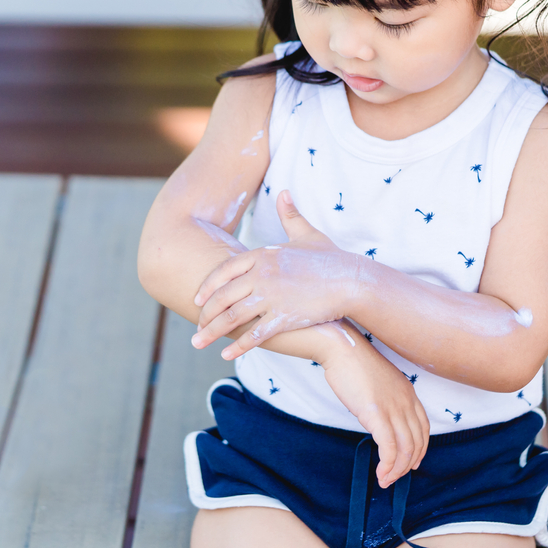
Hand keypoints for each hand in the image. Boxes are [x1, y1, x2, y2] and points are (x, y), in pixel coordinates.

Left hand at [192, 190, 359, 357]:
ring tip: (199, 343)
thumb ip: (290, 215)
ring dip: (212, 332)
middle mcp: (261, 275)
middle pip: (223, 296)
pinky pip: (255, 334)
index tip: (197, 299)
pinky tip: (226, 355)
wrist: (352, 280)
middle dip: (205, 315)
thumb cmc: (331, 258)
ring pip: (232, 317)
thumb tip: (283, 193)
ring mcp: (271, 296)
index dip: (208, 287)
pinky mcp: (284, 317)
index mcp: (262, 256)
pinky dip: (238, 346)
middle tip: (195, 329)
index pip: (223, 271)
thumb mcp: (307, 234)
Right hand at [316, 323, 429, 487]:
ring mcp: (393, 408)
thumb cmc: (353, 363)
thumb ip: (386, 399)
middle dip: (407, 464)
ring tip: (385, 480)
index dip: (420, 449)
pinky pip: (389, 447)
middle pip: (416, 442)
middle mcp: (406, 402)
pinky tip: (380, 473)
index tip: (411, 462)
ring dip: (397, 470)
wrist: (342, 349)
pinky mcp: (377, 414)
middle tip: (394, 477)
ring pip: (405, 449)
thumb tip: (379, 418)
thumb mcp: (379, 381)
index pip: (423, 428)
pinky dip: (387, 464)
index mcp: (408, 393)